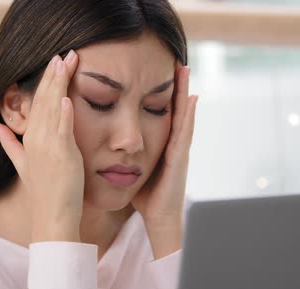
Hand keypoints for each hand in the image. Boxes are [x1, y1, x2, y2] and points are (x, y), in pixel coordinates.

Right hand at [0, 50, 83, 242]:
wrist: (51, 216)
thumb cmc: (43, 191)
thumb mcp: (22, 163)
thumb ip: (8, 142)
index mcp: (29, 139)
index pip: (35, 103)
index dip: (44, 82)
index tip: (53, 63)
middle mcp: (36, 139)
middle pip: (43, 101)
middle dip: (53, 76)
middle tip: (62, 54)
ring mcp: (48, 147)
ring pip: (53, 110)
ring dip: (59, 85)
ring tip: (65, 63)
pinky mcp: (62, 156)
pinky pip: (62, 130)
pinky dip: (63, 114)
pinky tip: (67, 97)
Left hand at [131, 63, 197, 229]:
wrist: (159, 217)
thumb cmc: (146, 195)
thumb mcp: (135, 167)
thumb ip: (128, 152)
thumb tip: (109, 142)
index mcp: (160, 143)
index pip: (159, 111)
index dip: (160, 91)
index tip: (158, 69)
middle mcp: (171, 143)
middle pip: (173, 108)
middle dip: (175, 85)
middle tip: (176, 59)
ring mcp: (178, 150)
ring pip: (181, 115)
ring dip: (184, 92)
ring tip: (184, 69)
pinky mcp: (179, 158)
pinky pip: (183, 132)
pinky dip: (188, 115)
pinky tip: (191, 98)